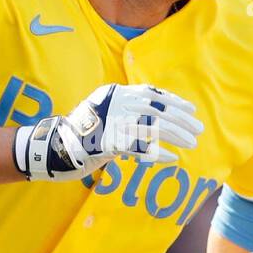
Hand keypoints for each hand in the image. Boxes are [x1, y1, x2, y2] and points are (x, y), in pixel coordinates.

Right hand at [13, 83, 201, 181]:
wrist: (54, 149)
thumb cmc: (82, 136)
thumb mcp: (106, 117)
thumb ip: (127, 114)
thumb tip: (157, 120)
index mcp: (114, 94)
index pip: (150, 93)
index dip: (173, 101)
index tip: (191, 110)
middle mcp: (114, 104)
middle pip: (155, 108)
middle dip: (180, 119)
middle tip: (199, 129)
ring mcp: (110, 122)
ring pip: (152, 126)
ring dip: (175, 134)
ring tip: (192, 143)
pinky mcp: (107, 142)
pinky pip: (139, 148)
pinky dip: (158, 153)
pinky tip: (172, 158)